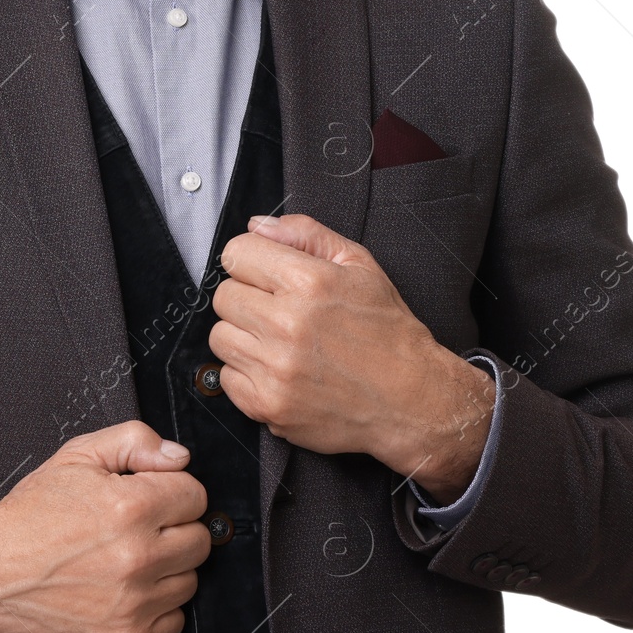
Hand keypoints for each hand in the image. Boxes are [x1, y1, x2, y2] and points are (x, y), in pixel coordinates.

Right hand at [0, 421, 211, 632]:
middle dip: (175, 527)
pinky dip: (158, 607)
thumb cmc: (32, 515)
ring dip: (168, 568)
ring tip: (130, 557)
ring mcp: (133, 603)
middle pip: (199, 539)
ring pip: (190, 580)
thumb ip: (135, 441)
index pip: (195, 494)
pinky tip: (130, 589)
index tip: (153, 495)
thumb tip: (179, 457)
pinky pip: (175, 622)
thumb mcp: (78, 455)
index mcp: (131, 506)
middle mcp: (137, 556)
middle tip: (141, 527)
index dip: (173, 490)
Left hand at [209, 213, 494, 501]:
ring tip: (279, 341)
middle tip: (277, 309)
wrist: (413, 402)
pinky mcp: (268, 406)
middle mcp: (286, 324)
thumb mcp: (359, 265)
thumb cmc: (388, 332)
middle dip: (247, 297)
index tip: (265, 273)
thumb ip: (305, 234)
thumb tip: (257, 225)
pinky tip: (279, 370)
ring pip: (219, 337)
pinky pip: (227, 378)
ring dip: (243, 336)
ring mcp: (275, 369)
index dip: (251, 260)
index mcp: (308, 282)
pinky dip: (247, 373)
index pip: (236, 253)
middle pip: (224, 296)